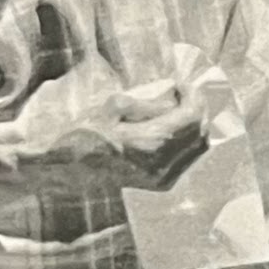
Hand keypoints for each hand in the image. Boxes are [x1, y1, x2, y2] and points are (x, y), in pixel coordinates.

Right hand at [20, 79, 214, 197]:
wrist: (68, 167)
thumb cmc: (86, 132)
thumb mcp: (115, 106)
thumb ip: (151, 103)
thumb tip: (174, 99)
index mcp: (150, 143)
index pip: (192, 117)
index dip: (193, 96)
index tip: (182, 84)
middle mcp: (162, 164)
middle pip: (200, 133)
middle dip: (197, 109)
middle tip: (182, 94)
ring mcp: (163, 178)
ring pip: (198, 148)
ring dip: (194, 126)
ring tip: (177, 110)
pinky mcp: (161, 185)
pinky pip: (187, 160)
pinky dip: (187, 142)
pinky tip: (172, 130)